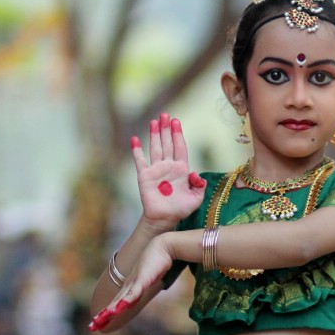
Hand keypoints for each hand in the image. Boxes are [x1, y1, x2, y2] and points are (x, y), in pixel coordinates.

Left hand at [88, 236, 173, 331]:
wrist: (162, 246)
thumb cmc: (156, 262)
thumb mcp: (148, 279)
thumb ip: (143, 287)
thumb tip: (139, 296)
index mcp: (130, 287)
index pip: (116, 304)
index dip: (106, 314)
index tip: (96, 324)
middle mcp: (129, 285)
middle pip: (115, 303)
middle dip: (104, 315)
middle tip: (92, 326)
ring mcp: (135, 282)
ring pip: (122, 298)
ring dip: (112, 309)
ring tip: (101, 318)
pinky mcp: (143, 279)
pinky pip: (134, 291)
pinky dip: (127, 299)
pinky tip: (121, 306)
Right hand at [132, 113, 206, 229]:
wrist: (164, 219)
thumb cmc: (180, 209)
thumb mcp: (196, 199)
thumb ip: (199, 186)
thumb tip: (197, 175)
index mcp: (181, 169)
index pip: (180, 147)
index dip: (178, 134)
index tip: (177, 121)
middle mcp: (168, 166)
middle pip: (167, 143)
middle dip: (167, 129)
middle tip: (166, 115)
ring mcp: (156, 170)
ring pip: (155, 148)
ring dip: (154, 134)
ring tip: (154, 121)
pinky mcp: (144, 176)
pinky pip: (139, 160)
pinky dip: (136, 150)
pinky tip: (134, 139)